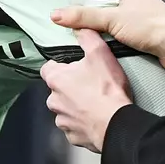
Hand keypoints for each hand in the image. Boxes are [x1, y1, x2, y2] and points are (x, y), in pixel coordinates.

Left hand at [40, 29, 133, 151]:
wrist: (117, 123)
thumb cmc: (106, 90)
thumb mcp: (100, 53)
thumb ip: (87, 36)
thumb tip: (80, 27)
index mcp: (57, 79)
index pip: (47, 68)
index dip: (60, 66)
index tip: (73, 66)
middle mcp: (54, 101)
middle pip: (57, 89)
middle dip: (70, 87)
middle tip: (89, 84)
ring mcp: (62, 120)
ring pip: (65, 109)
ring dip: (75, 106)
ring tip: (95, 102)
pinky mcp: (71, 136)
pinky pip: (73, 126)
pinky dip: (82, 122)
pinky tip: (95, 117)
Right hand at [51, 0, 164, 73]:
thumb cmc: (146, 23)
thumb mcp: (111, 17)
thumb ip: (85, 17)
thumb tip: (55, 14)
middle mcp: (140, 0)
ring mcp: (143, 19)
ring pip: (123, 14)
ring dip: (109, 17)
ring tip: (86, 18)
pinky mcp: (145, 36)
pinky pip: (125, 33)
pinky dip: (114, 36)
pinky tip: (100, 39)